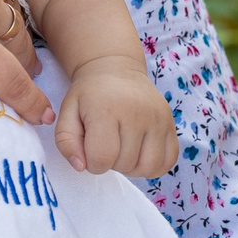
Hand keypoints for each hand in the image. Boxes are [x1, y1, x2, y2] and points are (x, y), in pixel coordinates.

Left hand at [56, 57, 179, 176]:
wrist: (116, 69)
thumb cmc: (89, 94)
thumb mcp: (67, 112)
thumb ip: (66, 142)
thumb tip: (81, 166)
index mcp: (107, 109)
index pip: (102, 158)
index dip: (92, 163)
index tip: (90, 148)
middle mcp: (137, 113)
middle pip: (125, 164)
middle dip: (111, 163)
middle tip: (107, 144)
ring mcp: (158, 118)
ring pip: (149, 167)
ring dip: (132, 168)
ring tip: (123, 151)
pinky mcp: (171, 124)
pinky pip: (168, 161)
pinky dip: (154, 166)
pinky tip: (140, 153)